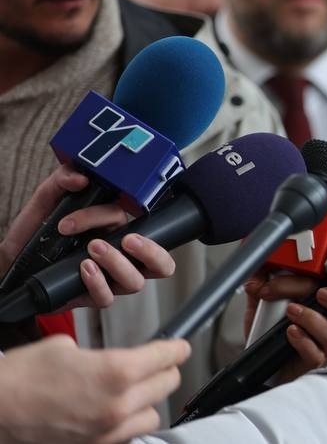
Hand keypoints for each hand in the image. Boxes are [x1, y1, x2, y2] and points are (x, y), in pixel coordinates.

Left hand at [0, 167, 175, 309]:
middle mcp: (123, 256)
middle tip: (127, 240)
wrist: (12, 258)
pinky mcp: (92, 297)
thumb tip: (81, 177)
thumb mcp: (49, 198)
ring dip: (118, 265)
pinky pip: (108, 298)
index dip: (106, 218)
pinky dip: (98, 284)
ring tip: (91, 251)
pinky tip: (82, 269)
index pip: (138, 224)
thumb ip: (63, 179)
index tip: (71, 220)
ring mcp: (110, 279)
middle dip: (151, 251)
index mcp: (120, 230)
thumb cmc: (37, 229)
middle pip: (162, 263)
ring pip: (136, 282)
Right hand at [0, 335, 188, 443]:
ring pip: (152, 415)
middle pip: (167, 384)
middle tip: (157, 364)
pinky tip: (116, 413)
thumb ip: (99, 353)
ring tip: (135, 391)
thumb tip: (110, 358)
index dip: (175, 348)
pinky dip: (127, 424)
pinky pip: (128, 435)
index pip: (167, 356)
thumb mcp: (64, 346)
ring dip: (148, 401)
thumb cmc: (19, 380)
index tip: (179, 347)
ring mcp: (108, 431)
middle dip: (164, 370)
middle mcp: (118, 404)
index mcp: (116, 371)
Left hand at [244, 271, 326, 381]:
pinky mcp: (310, 365)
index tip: (296, 274)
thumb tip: (258, 277)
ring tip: (292, 311)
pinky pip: (315, 355)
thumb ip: (263, 288)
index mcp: (324, 309)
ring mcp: (321, 347)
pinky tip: (290, 332)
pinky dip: (303, 341)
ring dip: (313, 319)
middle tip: (321, 293)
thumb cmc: (267, 334)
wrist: (256, 362)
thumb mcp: (262, 306)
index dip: (321, 280)